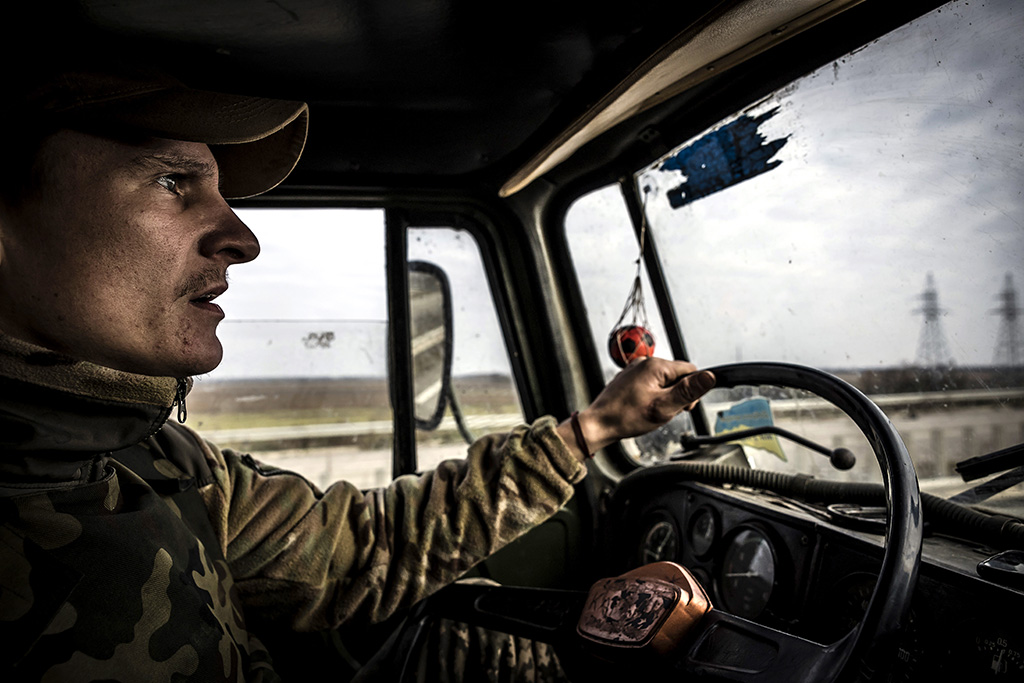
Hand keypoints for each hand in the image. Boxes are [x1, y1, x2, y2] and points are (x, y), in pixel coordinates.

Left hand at [557, 358, 714, 461]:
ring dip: (664, 397)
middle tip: (664, 411)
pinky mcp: (629, 379)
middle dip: (677, 395)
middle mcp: (644, 362)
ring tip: (652, 411)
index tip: (683, 406)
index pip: (690, 370)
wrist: (599, 424)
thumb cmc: (626, 417)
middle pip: (676, 376)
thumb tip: (709, 377)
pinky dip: (652, 397)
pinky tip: (643, 409)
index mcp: (655, 365)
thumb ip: (688, 391)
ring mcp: (634, 370)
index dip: (692, 390)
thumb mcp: (664, 407)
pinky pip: (650, 384)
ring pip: (663, 381)